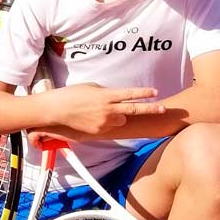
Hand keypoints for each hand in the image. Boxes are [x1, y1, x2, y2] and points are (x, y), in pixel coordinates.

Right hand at [51, 83, 165, 136]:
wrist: (57, 111)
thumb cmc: (72, 95)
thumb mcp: (91, 88)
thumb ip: (106, 93)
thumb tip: (115, 97)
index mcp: (106, 96)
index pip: (129, 94)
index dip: (143, 93)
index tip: (154, 92)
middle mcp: (108, 110)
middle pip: (133, 110)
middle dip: (150, 109)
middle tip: (163, 108)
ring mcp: (104, 122)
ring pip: (120, 119)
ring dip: (117, 115)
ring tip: (100, 111)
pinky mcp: (99, 131)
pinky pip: (109, 126)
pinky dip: (105, 122)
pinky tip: (92, 117)